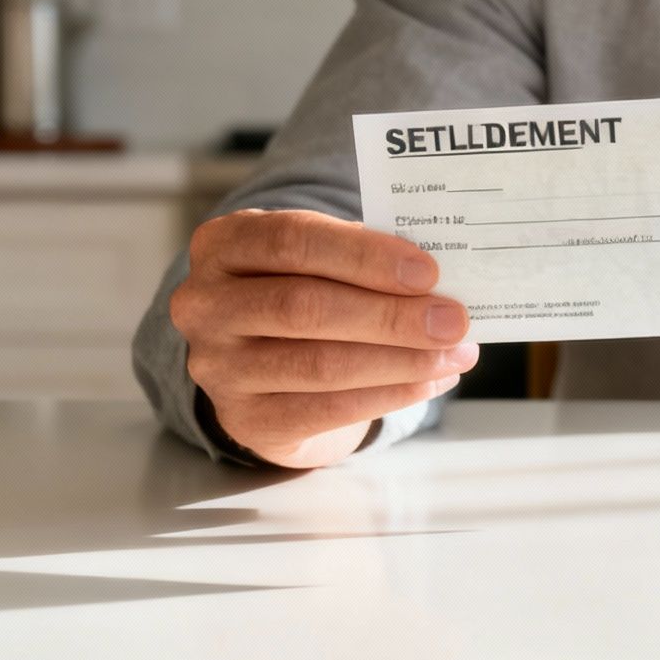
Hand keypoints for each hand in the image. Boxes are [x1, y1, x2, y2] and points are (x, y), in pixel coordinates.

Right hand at [169, 209, 478, 468]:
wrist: (266, 362)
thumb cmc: (306, 289)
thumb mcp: (320, 259)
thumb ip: (363, 260)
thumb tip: (437, 285)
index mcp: (223, 244)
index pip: (291, 241)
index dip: (363, 256)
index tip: (427, 272)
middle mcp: (205, 304)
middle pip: (305, 307)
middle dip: (390, 316)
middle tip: (453, 321)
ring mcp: (216, 366)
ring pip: (319, 364)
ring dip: (400, 361)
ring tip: (454, 354)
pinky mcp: (244, 418)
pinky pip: (325, 410)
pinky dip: (388, 395)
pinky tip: (429, 382)